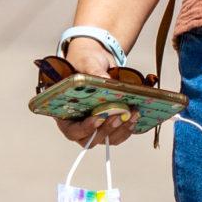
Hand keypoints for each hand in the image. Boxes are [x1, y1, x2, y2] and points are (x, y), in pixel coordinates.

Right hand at [51, 33, 137, 149]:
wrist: (97, 62)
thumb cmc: (85, 63)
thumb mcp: (86, 62)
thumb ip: (92, 70)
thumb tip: (105, 79)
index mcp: (65, 115)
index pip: (72, 131)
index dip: (85, 129)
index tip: (98, 118)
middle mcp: (80, 125)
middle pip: (91, 139)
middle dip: (107, 129)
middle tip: (119, 116)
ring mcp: (96, 127)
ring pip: (108, 139)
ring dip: (121, 129)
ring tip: (132, 114)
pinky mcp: (110, 125)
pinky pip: (119, 133)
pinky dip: (128, 127)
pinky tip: (136, 115)